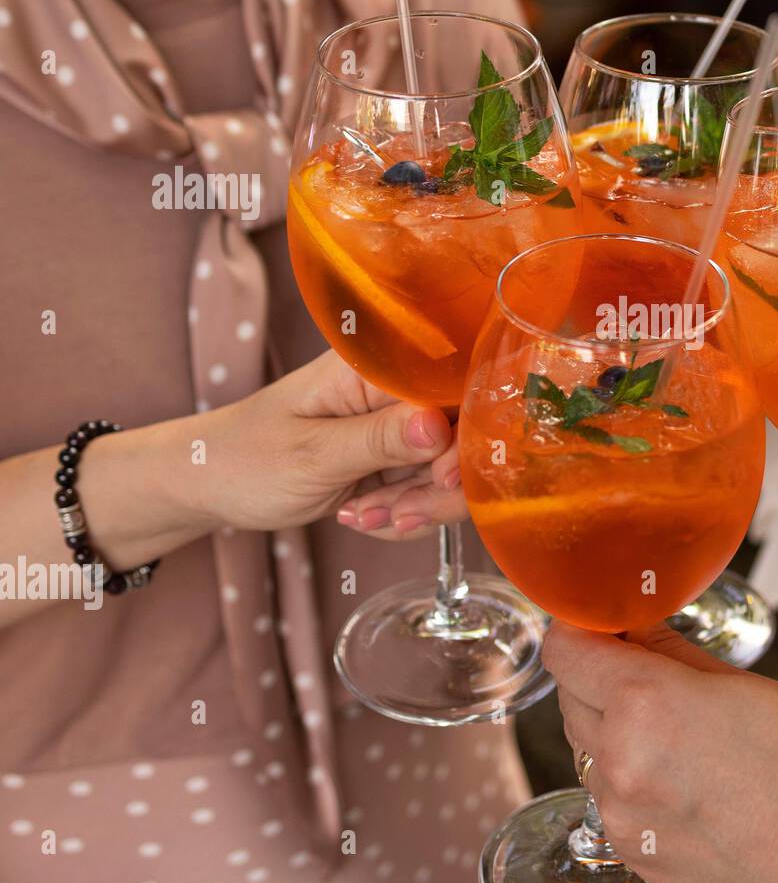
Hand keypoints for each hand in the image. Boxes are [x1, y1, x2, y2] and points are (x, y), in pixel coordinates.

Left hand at [200, 351, 464, 537]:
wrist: (210, 484)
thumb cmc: (245, 458)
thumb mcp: (312, 455)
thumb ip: (380, 440)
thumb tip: (441, 425)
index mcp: (375, 367)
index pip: (453, 388)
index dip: (461, 437)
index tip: (441, 480)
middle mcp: (396, 390)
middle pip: (462, 435)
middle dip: (437, 487)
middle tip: (394, 515)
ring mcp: (400, 424)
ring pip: (450, 471)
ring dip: (416, 506)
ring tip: (363, 516)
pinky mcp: (397, 456)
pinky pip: (428, 491)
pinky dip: (403, 513)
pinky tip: (362, 514)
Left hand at [544, 622, 777, 882]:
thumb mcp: (744, 684)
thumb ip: (671, 650)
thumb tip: (634, 623)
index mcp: (645, 703)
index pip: (563, 649)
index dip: (581, 629)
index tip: (603, 626)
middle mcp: (619, 761)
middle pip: (570, 696)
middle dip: (600, 676)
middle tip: (653, 671)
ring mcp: (622, 816)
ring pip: (588, 748)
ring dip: (614, 728)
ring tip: (683, 732)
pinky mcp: (634, 854)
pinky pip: (610, 797)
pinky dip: (632, 779)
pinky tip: (687, 777)